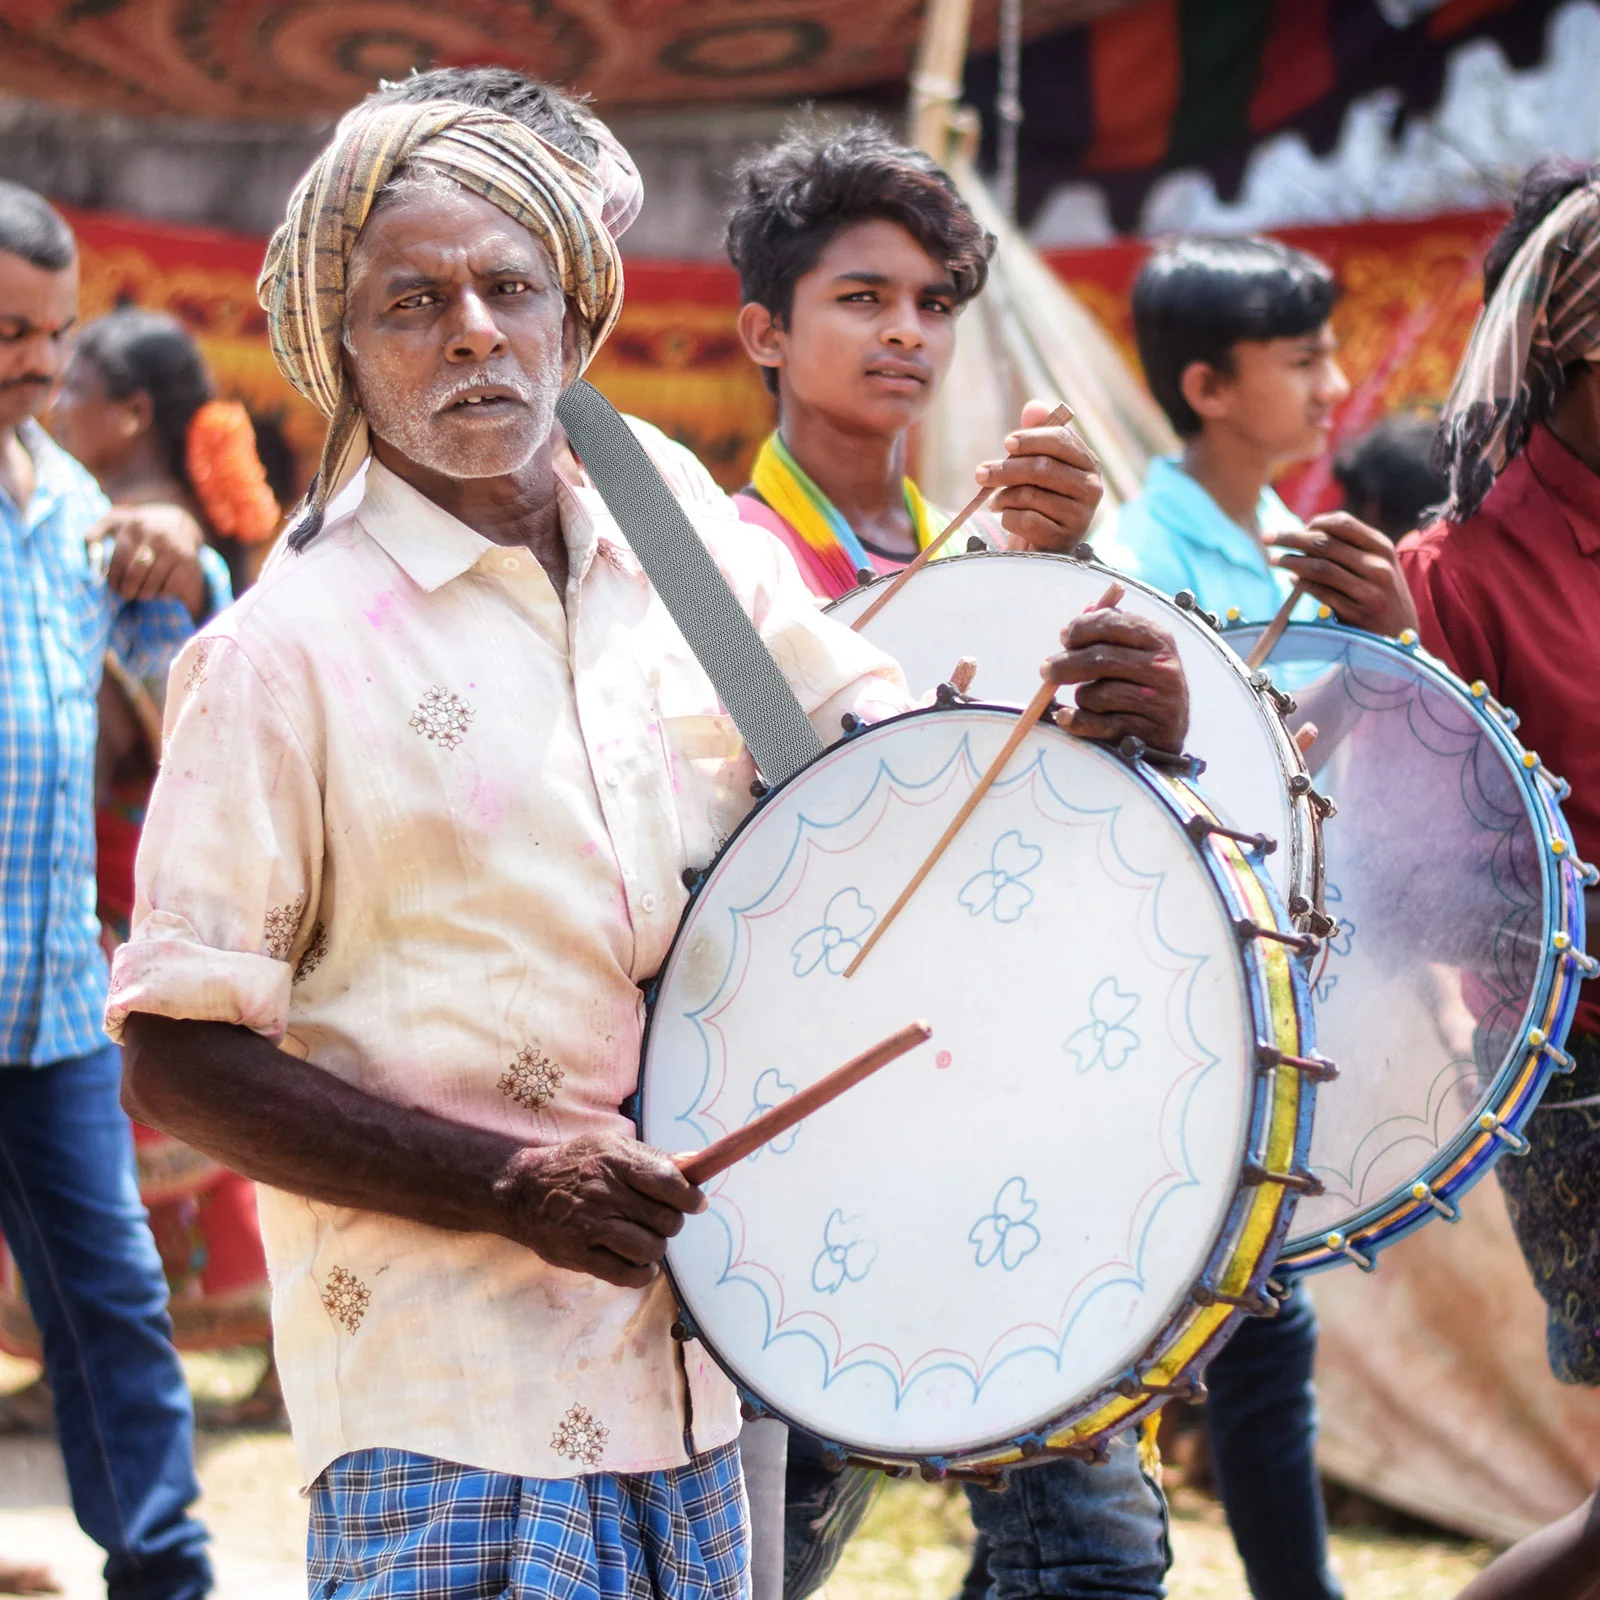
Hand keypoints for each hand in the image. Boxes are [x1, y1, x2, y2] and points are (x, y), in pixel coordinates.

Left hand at [91, 504, 208, 619]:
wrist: (179, 522)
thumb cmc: (138, 528)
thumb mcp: (114, 523)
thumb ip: (94, 535)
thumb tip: (90, 559)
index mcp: (135, 525)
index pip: (119, 559)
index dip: (113, 577)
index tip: (112, 586)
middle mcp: (156, 535)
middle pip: (134, 575)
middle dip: (126, 589)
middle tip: (125, 594)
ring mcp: (174, 549)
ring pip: (152, 584)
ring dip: (143, 594)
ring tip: (140, 593)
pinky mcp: (188, 562)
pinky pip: (169, 588)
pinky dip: (161, 593)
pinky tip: (158, 589)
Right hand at [491, 1132, 705, 1287]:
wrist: (523, 1190)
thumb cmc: (576, 1166)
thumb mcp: (612, 1147)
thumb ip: (654, 1158)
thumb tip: (694, 1165)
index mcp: (615, 1160)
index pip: (669, 1182)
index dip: (690, 1197)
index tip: (696, 1203)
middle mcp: (604, 1192)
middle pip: (665, 1220)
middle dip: (670, 1223)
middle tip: (657, 1219)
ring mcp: (590, 1226)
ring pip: (650, 1249)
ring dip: (655, 1248)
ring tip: (643, 1239)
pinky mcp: (579, 1255)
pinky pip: (628, 1275)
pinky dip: (642, 1273)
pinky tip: (637, 1262)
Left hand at [974, 398, 1101, 553]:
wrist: (1042, 545)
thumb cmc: (1040, 499)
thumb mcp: (1037, 467)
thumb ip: (1036, 436)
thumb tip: (1034, 407)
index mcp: (1087, 463)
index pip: (1061, 440)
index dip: (1031, 439)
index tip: (1006, 444)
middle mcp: (1091, 487)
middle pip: (1043, 468)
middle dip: (1006, 469)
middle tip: (980, 474)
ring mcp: (1081, 515)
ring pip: (1031, 495)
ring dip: (1003, 496)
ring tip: (996, 500)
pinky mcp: (1064, 539)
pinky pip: (1026, 520)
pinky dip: (1008, 518)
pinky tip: (1007, 517)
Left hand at [1045, 589, 1188, 751]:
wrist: (1168, 731)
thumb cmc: (1142, 684)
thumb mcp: (1136, 652)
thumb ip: (1113, 629)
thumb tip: (1087, 607)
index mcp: (1158, 639)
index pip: (1111, 623)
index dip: (1080, 629)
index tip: (1064, 638)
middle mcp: (1163, 668)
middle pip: (1100, 659)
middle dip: (1064, 664)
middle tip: (1046, 671)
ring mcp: (1158, 702)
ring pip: (1098, 694)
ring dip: (1081, 697)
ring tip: (1086, 700)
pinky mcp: (1147, 732)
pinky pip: (1099, 724)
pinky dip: (1077, 721)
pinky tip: (1067, 717)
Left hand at [1262, 513, 1418, 636]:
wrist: (1402, 633)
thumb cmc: (1381, 594)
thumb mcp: (1376, 565)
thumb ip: (1349, 549)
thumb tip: (1303, 534)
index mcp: (1382, 547)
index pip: (1343, 523)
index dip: (1315, 522)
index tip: (1297, 527)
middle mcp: (1378, 565)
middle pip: (1325, 543)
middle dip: (1291, 537)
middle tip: (1267, 537)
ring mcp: (1369, 590)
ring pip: (1320, 568)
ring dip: (1291, 561)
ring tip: (1274, 559)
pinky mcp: (1357, 613)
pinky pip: (1322, 593)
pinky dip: (1302, 584)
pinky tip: (1291, 580)